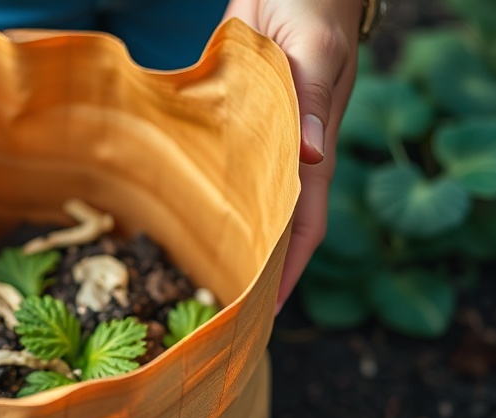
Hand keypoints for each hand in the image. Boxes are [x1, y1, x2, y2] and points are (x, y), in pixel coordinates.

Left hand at [224, 0, 361, 312]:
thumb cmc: (311, 8)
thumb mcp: (313, 52)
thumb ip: (309, 101)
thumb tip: (310, 157)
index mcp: (313, 146)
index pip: (304, 224)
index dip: (289, 269)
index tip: (266, 310)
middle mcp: (285, 153)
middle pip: (272, 224)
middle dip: (254, 267)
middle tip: (222, 310)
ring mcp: (259, 139)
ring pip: (244, 200)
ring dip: (228, 237)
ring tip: (198, 278)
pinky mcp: (232, 120)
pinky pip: (220, 166)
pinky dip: (207, 193)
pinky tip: (182, 215)